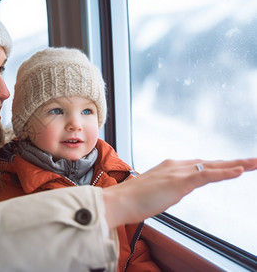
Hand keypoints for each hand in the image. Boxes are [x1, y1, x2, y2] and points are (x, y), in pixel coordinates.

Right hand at [102, 158, 256, 228]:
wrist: (119, 201)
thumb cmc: (132, 200)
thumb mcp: (154, 193)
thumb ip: (167, 189)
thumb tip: (175, 191)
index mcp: (169, 169)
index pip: (200, 166)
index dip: (218, 167)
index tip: (232, 166)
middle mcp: (176, 166)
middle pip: (210, 163)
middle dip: (233, 162)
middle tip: (252, 160)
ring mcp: (178, 172)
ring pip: (213, 166)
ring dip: (236, 164)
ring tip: (254, 162)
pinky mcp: (180, 181)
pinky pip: (208, 175)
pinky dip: (225, 172)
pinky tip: (240, 170)